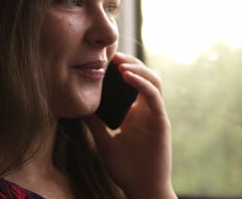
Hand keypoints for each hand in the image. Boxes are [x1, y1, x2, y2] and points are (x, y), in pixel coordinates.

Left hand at [85, 52, 176, 198]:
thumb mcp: (104, 141)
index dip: (123, 69)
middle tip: (112, 56)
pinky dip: (142, 83)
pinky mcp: (160, 122)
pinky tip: (127, 76)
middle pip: (145, 77)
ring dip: (138, 68)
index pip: (134, 83)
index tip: (105, 61)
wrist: (142, 189)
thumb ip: (95, 124)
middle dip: (131, 63)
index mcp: (136, 113)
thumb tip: (80, 108)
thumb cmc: (125, 168)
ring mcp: (155, 115)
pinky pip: (154, 96)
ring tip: (120, 63)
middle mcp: (147, 111)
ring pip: (154, 81)